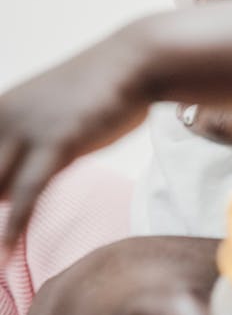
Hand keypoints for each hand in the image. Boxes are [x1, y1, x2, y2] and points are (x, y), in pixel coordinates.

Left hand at [0, 30, 147, 249]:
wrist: (135, 63)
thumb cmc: (96, 92)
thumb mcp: (48, 118)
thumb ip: (21, 153)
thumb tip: (5, 193)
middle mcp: (4, 116)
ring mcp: (30, 127)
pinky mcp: (59, 140)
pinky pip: (28, 192)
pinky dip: (14, 225)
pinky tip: (4, 252)